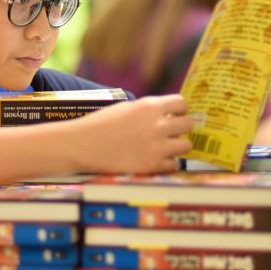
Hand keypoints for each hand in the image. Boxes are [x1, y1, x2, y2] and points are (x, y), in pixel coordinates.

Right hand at [71, 94, 194, 173]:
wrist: (82, 145)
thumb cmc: (101, 124)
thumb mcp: (127, 108)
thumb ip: (149, 110)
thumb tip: (170, 115)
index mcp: (149, 106)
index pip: (182, 104)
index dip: (179, 110)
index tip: (174, 115)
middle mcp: (156, 125)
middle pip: (188, 125)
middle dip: (180, 128)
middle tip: (170, 133)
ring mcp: (156, 147)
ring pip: (185, 146)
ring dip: (176, 147)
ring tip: (163, 147)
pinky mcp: (151, 166)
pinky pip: (174, 164)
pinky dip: (167, 163)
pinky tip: (155, 159)